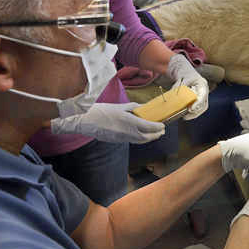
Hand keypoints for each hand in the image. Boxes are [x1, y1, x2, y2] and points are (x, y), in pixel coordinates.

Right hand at [50, 103, 164, 142]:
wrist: (85, 122)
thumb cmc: (101, 111)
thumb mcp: (120, 106)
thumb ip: (134, 108)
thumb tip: (144, 108)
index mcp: (129, 121)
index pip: (148, 126)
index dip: (158, 127)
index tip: (163, 125)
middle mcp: (127, 132)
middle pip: (146, 137)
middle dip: (156, 135)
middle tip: (162, 131)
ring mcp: (122, 138)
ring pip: (140, 141)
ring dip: (149, 138)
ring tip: (155, 134)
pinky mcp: (117, 141)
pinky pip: (133, 141)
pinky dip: (140, 139)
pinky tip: (142, 135)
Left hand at [166, 54, 208, 119]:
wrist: (186, 71)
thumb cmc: (184, 73)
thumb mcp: (181, 78)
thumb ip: (178, 87)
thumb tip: (172, 96)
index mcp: (202, 84)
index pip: (202, 95)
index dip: (197, 103)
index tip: (191, 109)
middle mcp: (204, 90)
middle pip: (204, 104)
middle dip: (196, 112)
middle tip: (186, 117)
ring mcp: (203, 95)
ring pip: (202, 107)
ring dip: (194, 114)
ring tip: (185, 117)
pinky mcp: (199, 99)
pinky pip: (198, 107)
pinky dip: (193, 112)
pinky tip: (186, 115)